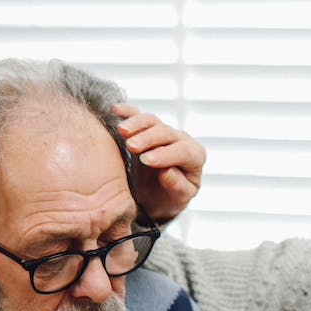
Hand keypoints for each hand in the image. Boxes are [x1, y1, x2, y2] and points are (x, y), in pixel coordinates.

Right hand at [113, 103, 204, 223]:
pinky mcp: (146, 127)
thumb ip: (178, 186)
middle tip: (131, 146)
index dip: (165, 154)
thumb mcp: (178, 199)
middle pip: (166, 132)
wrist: (158, 195)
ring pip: (151, 121)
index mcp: (195, 156)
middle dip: (148, 138)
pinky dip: (126, 111)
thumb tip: (166, 172)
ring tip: (121, 130)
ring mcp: (163, 131)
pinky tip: (115, 110)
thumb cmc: (170, 197)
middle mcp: (180, 139)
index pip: (183, 151)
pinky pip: (137, 115)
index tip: (147, 160)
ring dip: (136, 123)